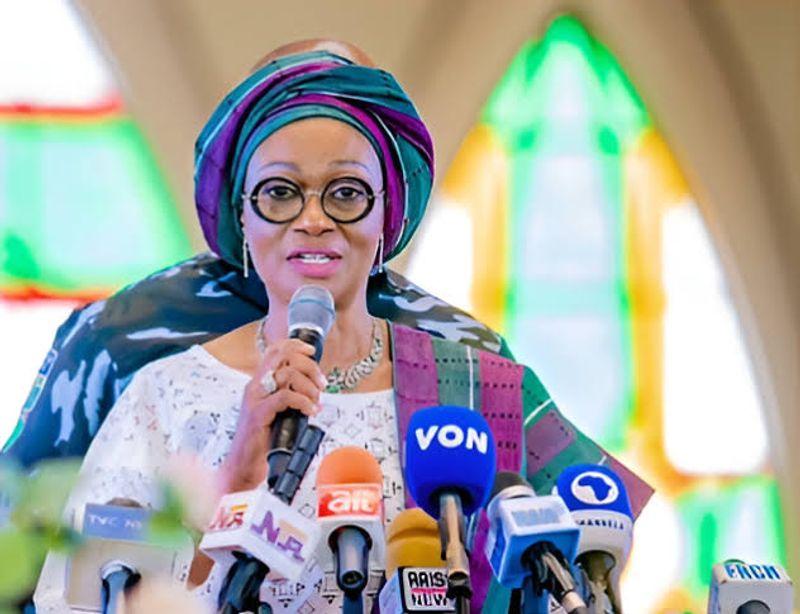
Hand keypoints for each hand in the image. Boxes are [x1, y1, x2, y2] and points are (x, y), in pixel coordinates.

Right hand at [221, 338, 326, 492]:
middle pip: (284, 357)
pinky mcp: (258, 414)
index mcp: (259, 383)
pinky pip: (285, 397)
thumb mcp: (278, 411)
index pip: (275, 351)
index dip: (295, 345)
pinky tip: (310, 411)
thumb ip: (289, 396)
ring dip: (310, 386)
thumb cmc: (262, 440)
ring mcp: (255, 399)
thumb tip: (314, 387)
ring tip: (316, 401)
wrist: (243, 465)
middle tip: (322, 384)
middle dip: (310, 366)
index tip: (311, 351)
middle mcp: (255, 386)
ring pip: (287, 374)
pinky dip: (303, 402)